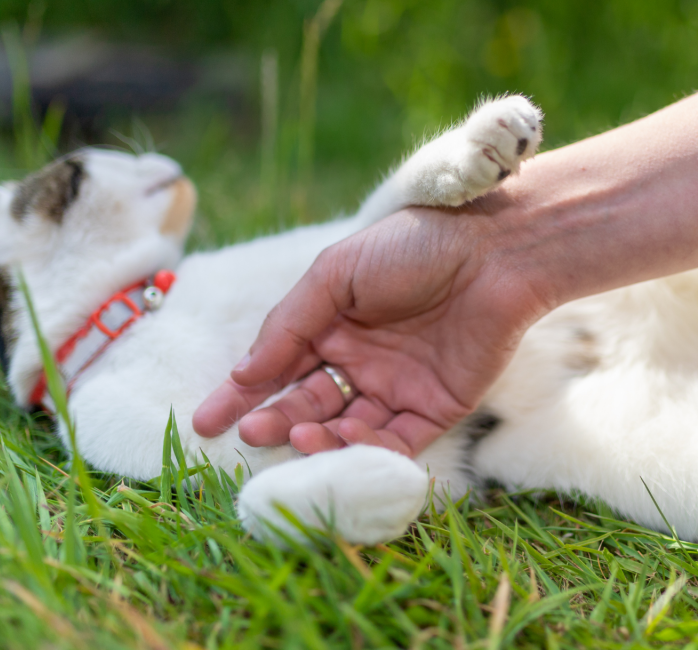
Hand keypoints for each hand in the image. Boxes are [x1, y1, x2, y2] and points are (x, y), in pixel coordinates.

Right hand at [191, 201, 550, 455]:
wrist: (492, 251)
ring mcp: (397, 388)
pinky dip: (366, 448)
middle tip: (251, 431)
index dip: (241, 394)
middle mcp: (361, 361)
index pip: (278, 368)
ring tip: (298, 434)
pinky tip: (343, 437)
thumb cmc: (411, 248)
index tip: (205, 421)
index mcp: (333, 325)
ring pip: (346, 429)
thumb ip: (289, 325)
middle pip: (308, 404)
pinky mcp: (436, 409)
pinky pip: (394, 442)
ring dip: (318, 438)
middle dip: (277, 420)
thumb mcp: (335, 274)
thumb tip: (242, 374)